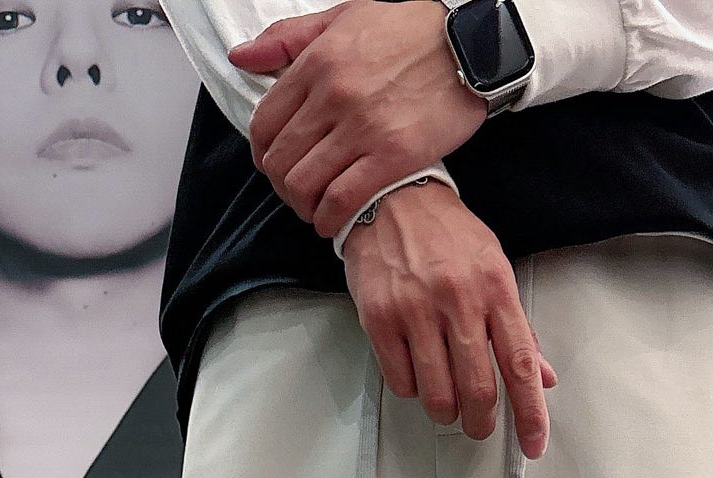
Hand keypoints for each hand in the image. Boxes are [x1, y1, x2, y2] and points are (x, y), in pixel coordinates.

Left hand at [230, 0, 486, 239]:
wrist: (471, 45)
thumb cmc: (409, 30)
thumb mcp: (344, 17)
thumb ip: (289, 39)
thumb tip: (241, 57)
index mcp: (317, 62)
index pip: (265, 123)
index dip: (261, 153)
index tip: (273, 165)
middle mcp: (333, 96)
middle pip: (281, 160)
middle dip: (281, 186)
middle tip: (295, 193)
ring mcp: (362, 128)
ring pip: (305, 184)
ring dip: (302, 207)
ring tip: (313, 209)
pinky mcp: (392, 156)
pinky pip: (343, 199)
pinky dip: (329, 218)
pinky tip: (331, 222)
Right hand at [343, 182, 556, 458]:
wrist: (389, 198)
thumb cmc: (445, 235)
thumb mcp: (494, 268)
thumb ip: (519, 327)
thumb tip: (544, 377)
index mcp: (496, 288)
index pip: (520, 365)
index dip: (530, 413)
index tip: (533, 444)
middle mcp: (459, 300)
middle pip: (478, 389)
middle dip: (481, 422)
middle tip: (478, 426)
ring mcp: (416, 310)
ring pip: (437, 394)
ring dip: (445, 411)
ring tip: (446, 401)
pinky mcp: (380, 319)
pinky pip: (402, 381)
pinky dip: (412, 389)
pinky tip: (416, 371)